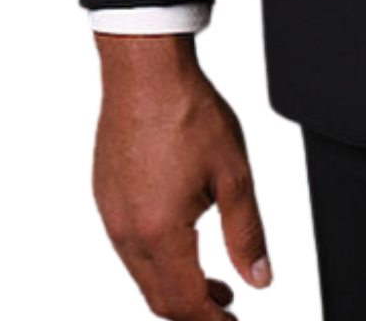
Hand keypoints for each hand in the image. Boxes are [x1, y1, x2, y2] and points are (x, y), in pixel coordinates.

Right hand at [91, 34, 272, 317]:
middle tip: (226, 309)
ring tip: (212, 282)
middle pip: (159, 299)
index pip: (187, 303)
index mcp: (161, 232)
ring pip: (142, 276)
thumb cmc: (186, 111)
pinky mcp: (105, 198)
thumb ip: (247, 233)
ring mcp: (111, 216)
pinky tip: (181, 242)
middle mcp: (128, 232)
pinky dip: (157, 261)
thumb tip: (259, 278)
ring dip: (176, 287)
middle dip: (194, 313)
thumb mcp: (234, 174)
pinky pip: (129, 248)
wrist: (145, 70)